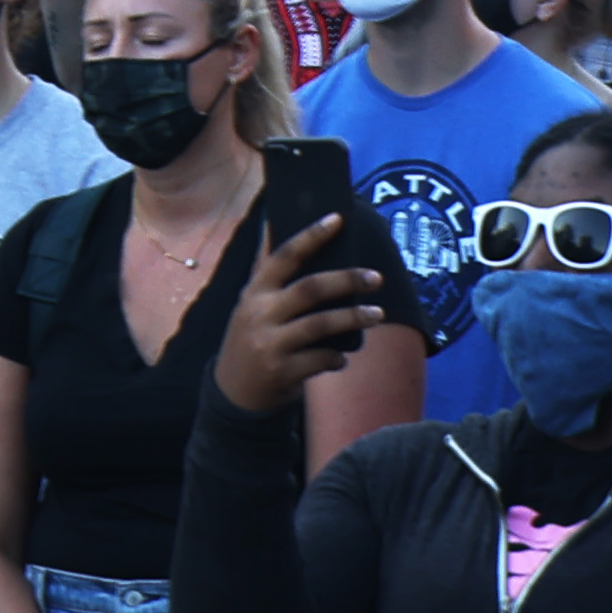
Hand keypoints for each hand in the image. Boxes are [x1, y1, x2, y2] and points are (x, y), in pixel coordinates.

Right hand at [210, 215, 386, 413]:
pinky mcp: (282, 373)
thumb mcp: (249, 302)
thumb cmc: (249, 337)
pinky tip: (344, 357)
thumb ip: (265, 268)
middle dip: (346, 280)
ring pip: (320, 325)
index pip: (284, 256)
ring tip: (378, 314)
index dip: (310, 236)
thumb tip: (274, 221)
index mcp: (255, 291)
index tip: (338, 219)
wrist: (232, 394)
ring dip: (353, 318)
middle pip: (310, 289)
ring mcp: (271, 344)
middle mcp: (261, 314)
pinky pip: (320, 360)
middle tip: (376, 278)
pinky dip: (337, 357)